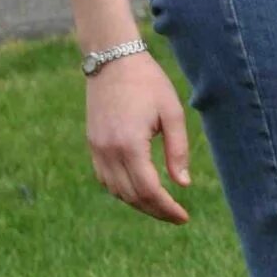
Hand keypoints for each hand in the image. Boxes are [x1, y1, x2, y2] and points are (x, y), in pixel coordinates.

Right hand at [85, 49, 190, 223]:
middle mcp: (108, 150)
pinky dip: (122, 191)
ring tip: (161, 207)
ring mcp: (96, 148)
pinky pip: (105, 178)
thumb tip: (183, 185)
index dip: (167, 209)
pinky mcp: (92, 143)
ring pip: (116, 191)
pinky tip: (139, 192)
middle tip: (177, 216)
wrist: (112, 58)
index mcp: (129, 144)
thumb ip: (178, 151)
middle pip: (132, 196)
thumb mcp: (173, 114)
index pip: (149, 190)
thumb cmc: (148, 82)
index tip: (184, 217)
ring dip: (139, 204)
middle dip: (156, 211)